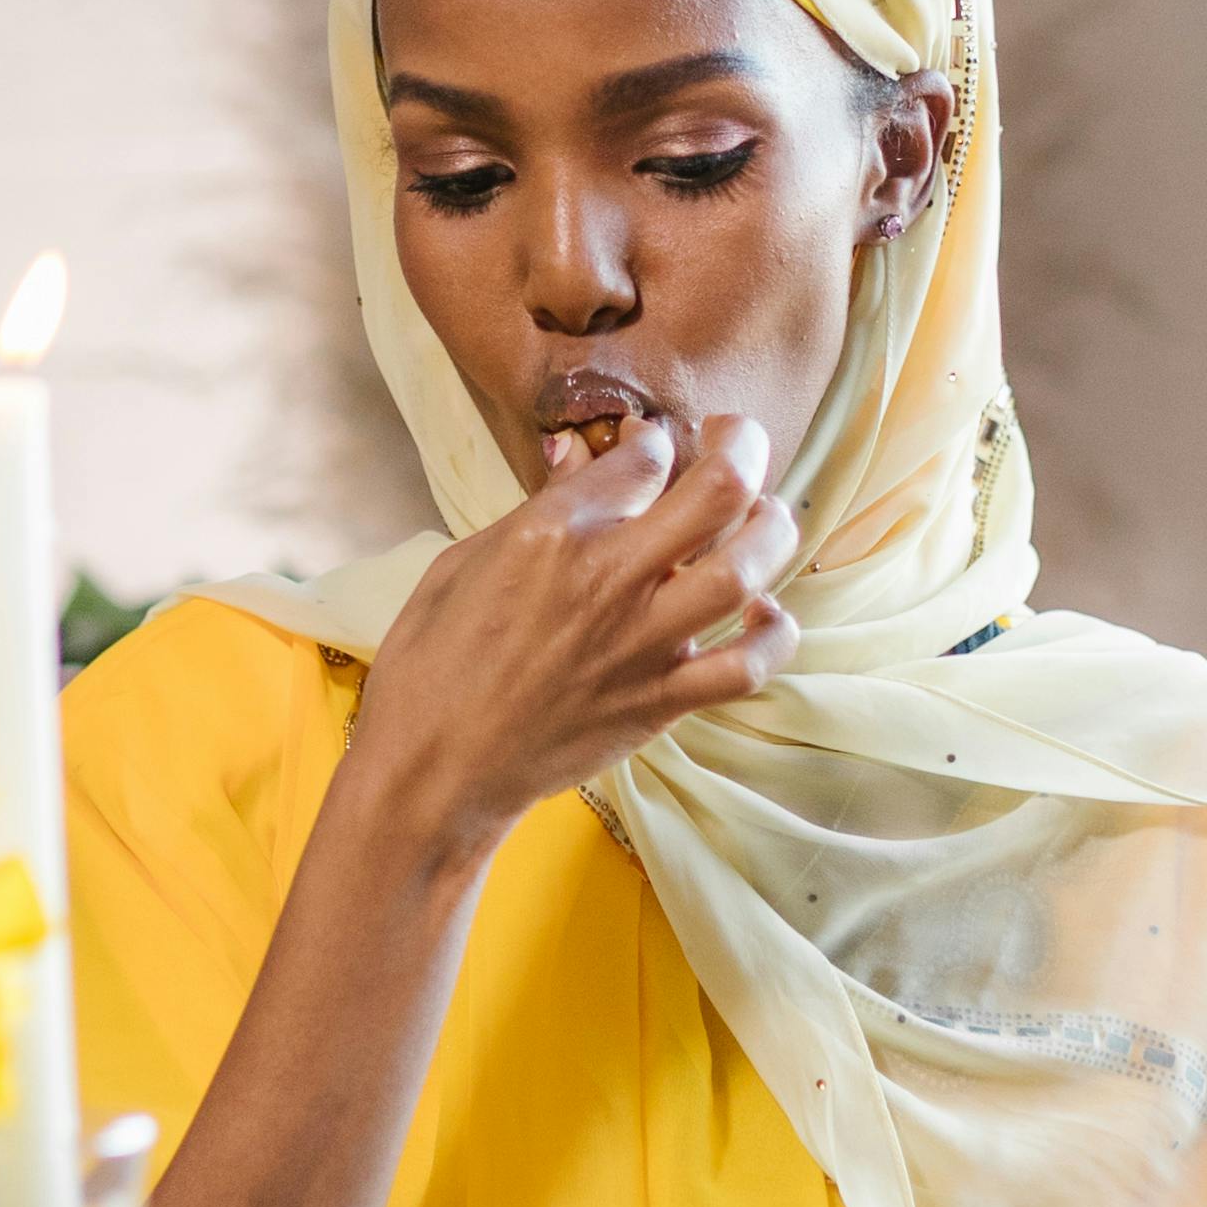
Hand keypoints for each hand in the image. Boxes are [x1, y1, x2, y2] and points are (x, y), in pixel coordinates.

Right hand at [347, 412, 800, 870]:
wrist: (435, 767)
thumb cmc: (434, 662)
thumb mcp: (464, 560)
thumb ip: (538, 509)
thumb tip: (579, 456)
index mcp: (550, 534)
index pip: (644, 456)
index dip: (657, 439)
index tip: (653, 447)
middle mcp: (607, 580)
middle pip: (719, 490)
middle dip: (742, 447)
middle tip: (735, 442)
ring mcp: (642, 643)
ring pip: (746, 569)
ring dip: (772, 529)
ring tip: (766, 516)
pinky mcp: (660, 702)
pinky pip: (745, 667)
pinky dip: (772, 636)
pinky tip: (766, 614)